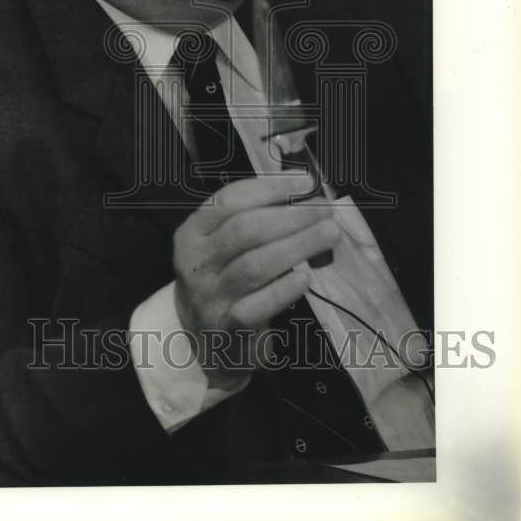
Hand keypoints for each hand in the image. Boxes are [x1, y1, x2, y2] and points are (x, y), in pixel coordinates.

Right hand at [172, 174, 338, 386]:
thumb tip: (302, 191)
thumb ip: (252, 217)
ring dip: (297, 245)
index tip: (304, 181)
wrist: (202, 338)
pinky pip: (259, 306)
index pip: (228, 201)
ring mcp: (209, 297)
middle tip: (324, 211)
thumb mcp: (222, 244)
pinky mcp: (228, 329)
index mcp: (192, 233)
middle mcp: (196, 263)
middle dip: (290, 216)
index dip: (269, 188)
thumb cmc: (222, 277)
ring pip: (255, 265)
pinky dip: (284, 289)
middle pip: (244, 231)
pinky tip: (305, 276)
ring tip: (328, 234)